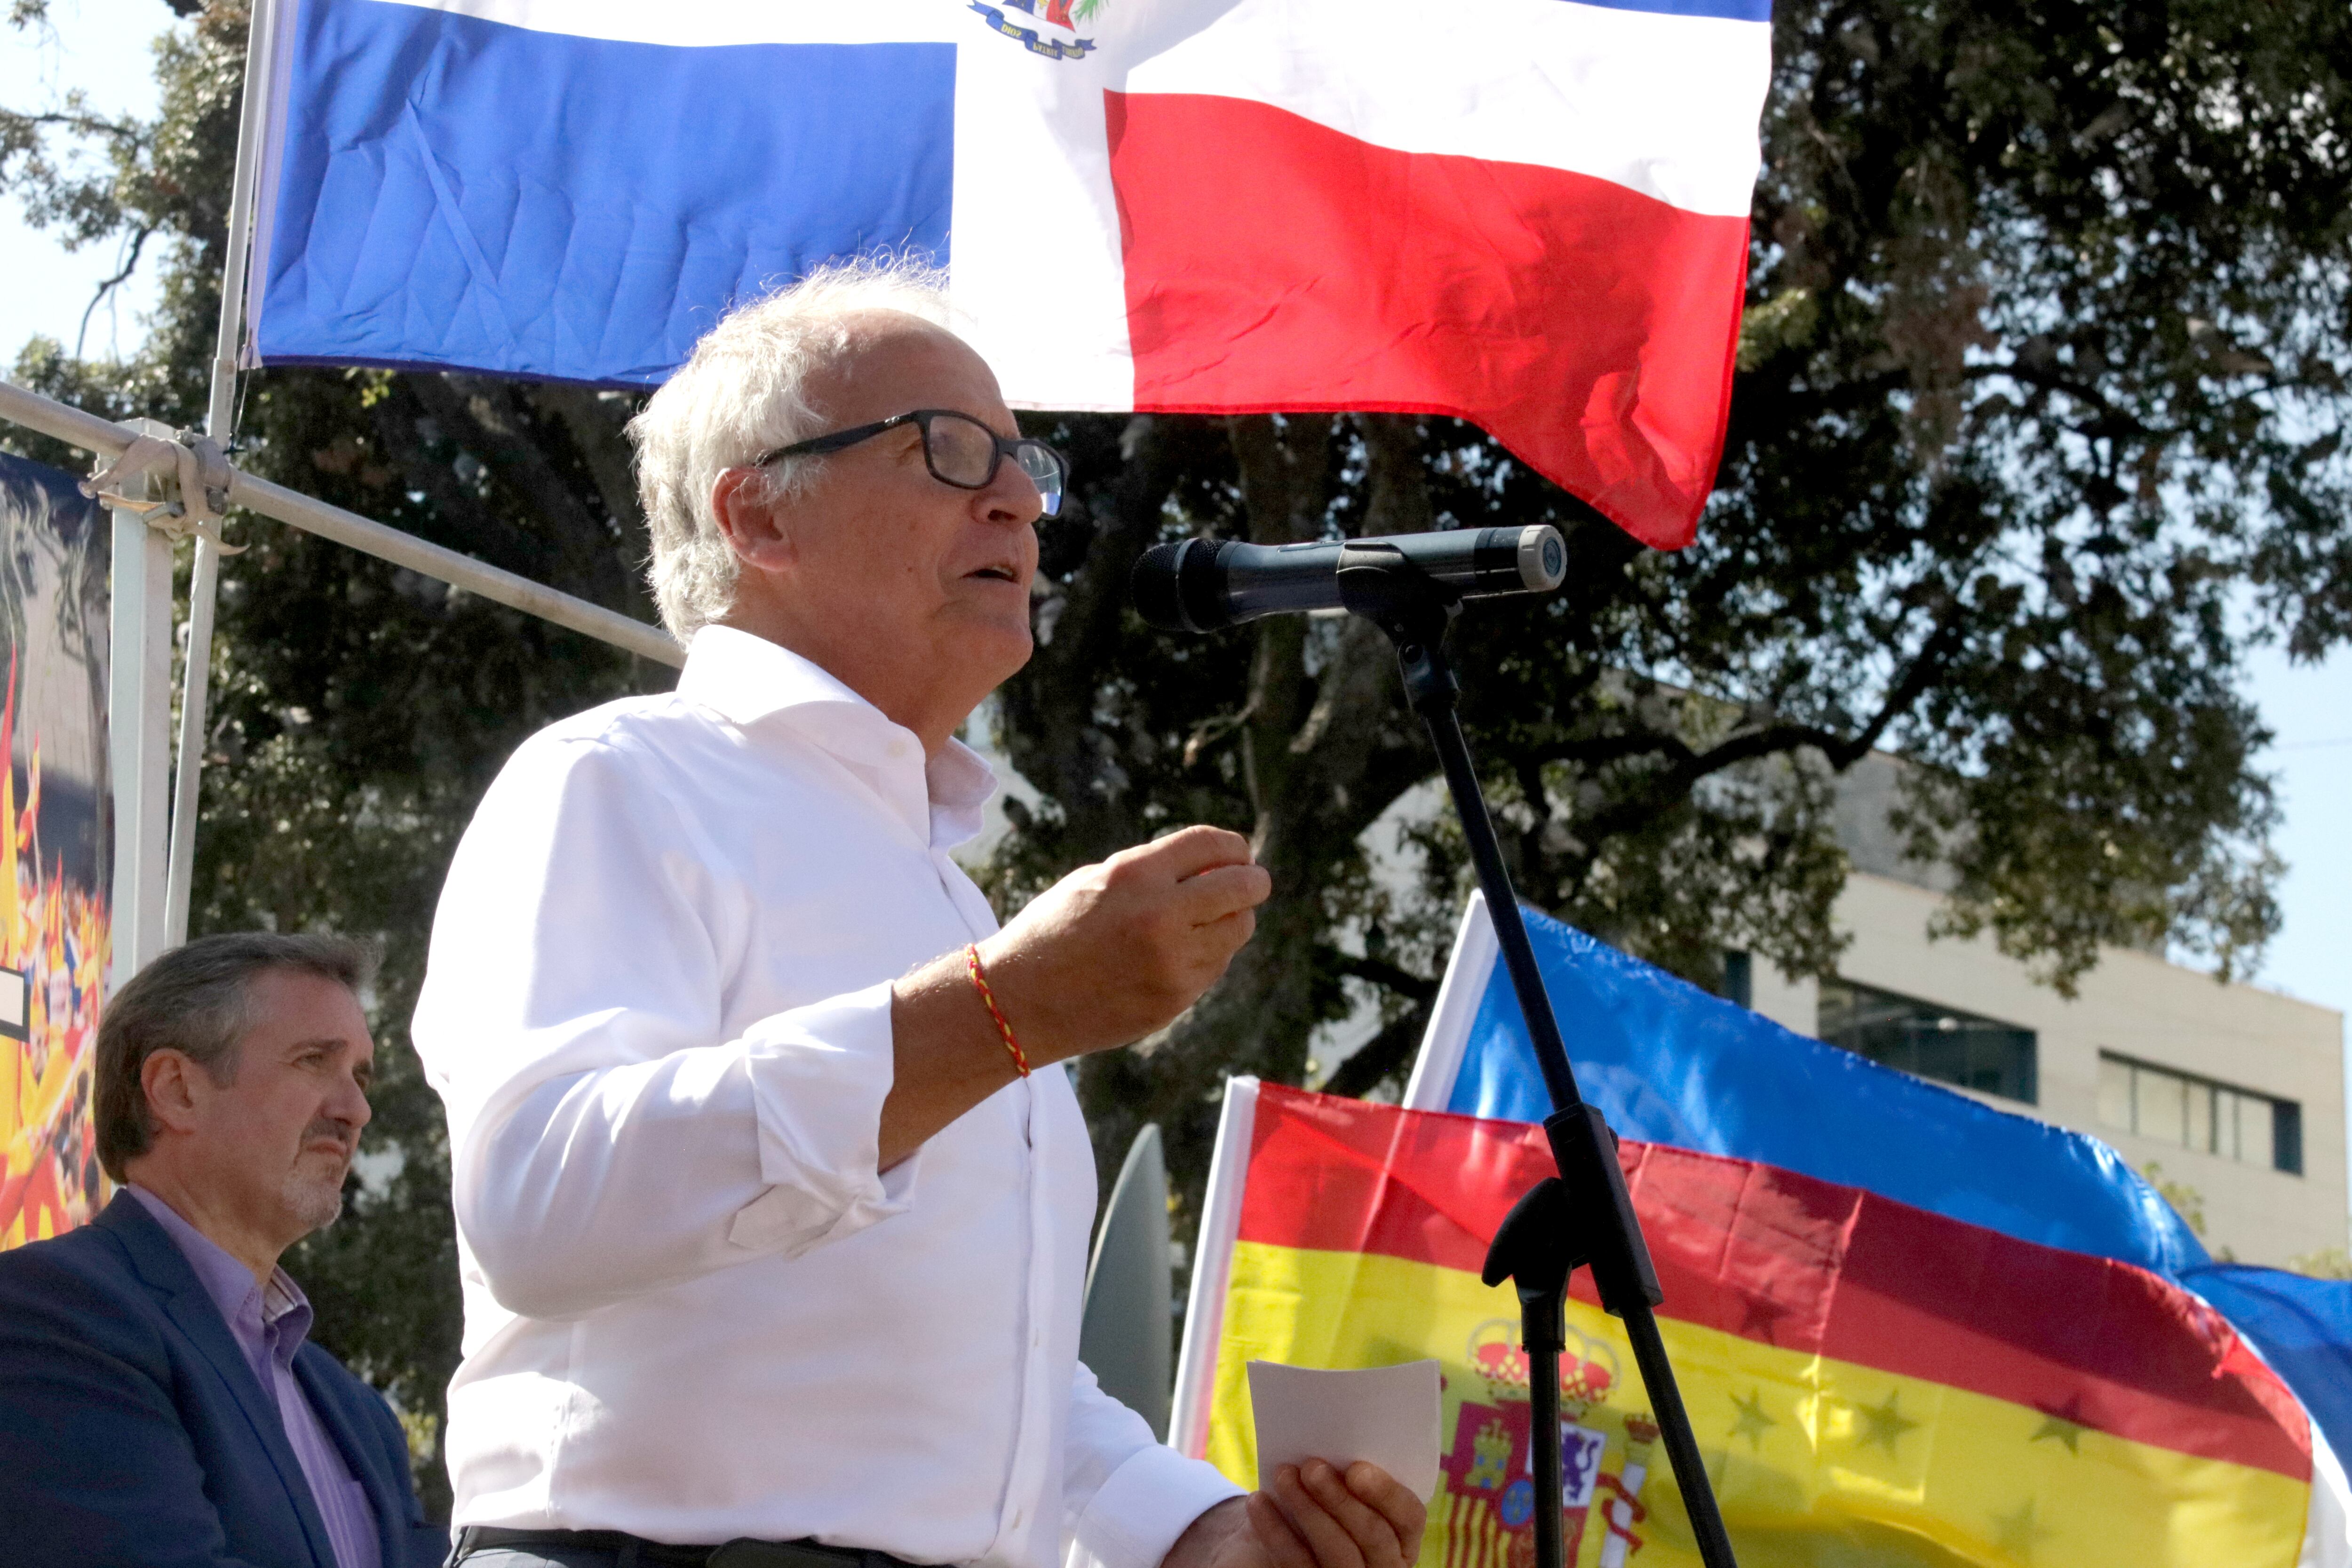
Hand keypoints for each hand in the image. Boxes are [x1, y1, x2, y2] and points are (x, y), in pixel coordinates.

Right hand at [975, 825, 1270, 1064]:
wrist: (1017, 1002)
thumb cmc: (1053, 931)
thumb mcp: (1094, 880)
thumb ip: (1153, 870)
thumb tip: (1214, 866)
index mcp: (1134, 875)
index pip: (1212, 844)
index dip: (1233, 847)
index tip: (1238, 853)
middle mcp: (1160, 917)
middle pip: (1243, 888)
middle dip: (1253, 880)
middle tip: (1251, 882)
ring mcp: (1172, 963)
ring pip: (1238, 930)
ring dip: (1232, 918)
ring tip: (1210, 918)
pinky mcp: (1175, 1000)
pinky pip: (1215, 966)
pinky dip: (1209, 953)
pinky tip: (1181, 952)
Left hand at [1166, 1463, 1426, 1567]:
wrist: (1296, 1535)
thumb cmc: (1331, 1498)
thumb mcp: (1352, 1488)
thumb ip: (1355, 1474)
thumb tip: (1335, 1437)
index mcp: (1403, 1537)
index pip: (1410, 1516)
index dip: (1386, 1493)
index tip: (1356, 1469)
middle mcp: (1386, 1564)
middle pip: (1373, 1536)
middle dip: (1341, 1499)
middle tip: (1312, 1466)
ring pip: (1337, 1552)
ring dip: (1307, 1509)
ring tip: (1283, 1475)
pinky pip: (1296, 1564)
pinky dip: (1275, 1531)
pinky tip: (1258, 1502)